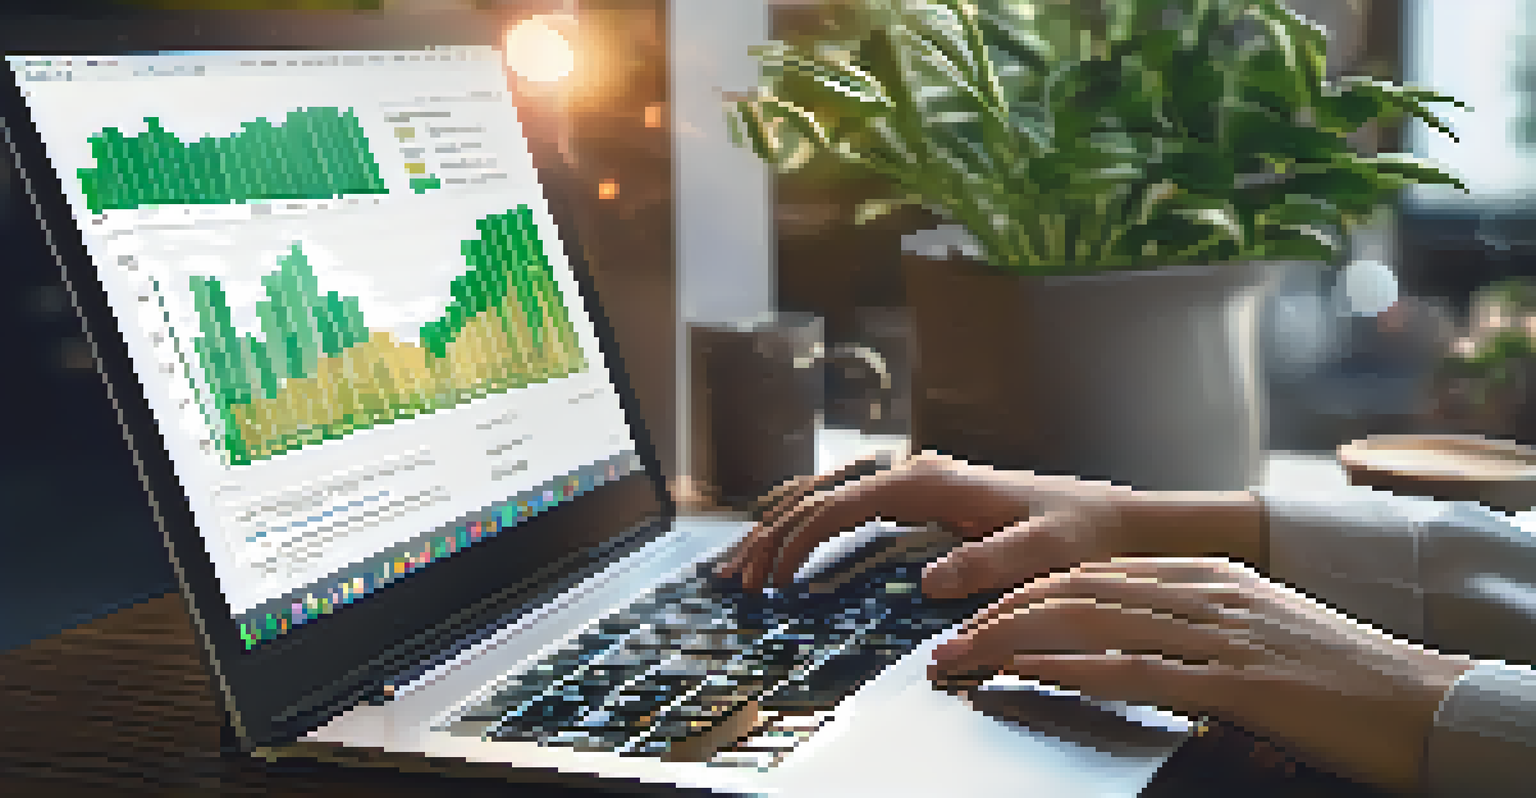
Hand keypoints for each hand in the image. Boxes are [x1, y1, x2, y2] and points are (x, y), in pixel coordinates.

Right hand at [716, 452, 1265, 597]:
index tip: (775, 573)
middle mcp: (918, 472)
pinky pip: (849, 501)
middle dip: (774, 532)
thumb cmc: (1079, 533)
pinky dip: (810, 518)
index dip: (803, 536)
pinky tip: (788, 537)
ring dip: (782, 523)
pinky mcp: (921, 496)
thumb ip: (989, 563)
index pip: (847, 503)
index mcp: (935, 481)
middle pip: (824, 492)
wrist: (1110, 519)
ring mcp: (917, 480)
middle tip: (737, 576)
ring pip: (829, 492)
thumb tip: (928, 581)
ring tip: (743, 561)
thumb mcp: (1044, 552)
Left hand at [929, 557, 1475, 795]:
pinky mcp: (1236, 684)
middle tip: (946, 641)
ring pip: (1092, 624)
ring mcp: (1220, 635)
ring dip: (1013, 642)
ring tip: (961, 657)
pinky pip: (1138, 670)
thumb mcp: (1256, 629)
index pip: (1093, 575)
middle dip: (999, 615)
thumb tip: (1126, 640)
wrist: (1421, 700)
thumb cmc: (1340, 676)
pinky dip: (1075, 668)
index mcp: (1208, 576)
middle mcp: (1206, 594)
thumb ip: (1191, 624)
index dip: (1025, 592)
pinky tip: (1032, 671)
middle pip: (1077, 593)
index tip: (976, 613)